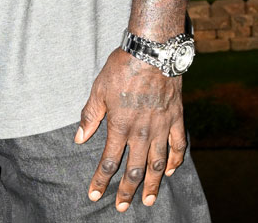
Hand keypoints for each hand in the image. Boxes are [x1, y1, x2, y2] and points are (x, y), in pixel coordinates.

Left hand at [75, 49, 186, 210]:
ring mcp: (161, 127)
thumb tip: (79, 138)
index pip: (108, 161)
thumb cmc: (122, 68)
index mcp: (119, 126)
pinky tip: (169, 171)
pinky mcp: (176, 119)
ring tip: (148, 200)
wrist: (153, 52)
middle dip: (127, 190)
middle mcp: (141, 132)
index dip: (101, 180)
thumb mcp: (98, 90)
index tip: (94, 194)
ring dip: (152, 184)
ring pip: (157, 164)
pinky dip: (175, 161)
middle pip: (134, 169)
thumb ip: (90, 116)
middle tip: (122, 206)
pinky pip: (178, 146)